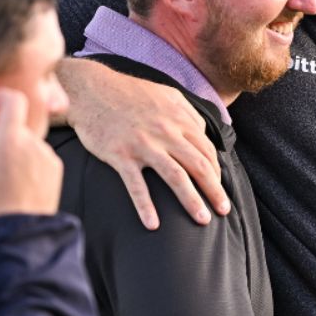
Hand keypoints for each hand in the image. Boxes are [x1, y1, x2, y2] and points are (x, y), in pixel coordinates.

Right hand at [0, 88, 62, 220]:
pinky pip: (37, 156)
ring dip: (14, 150)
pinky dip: (27, 162)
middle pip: (16, 124)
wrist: (18, 229)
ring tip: (2, 176)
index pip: (13, 99)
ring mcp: (47, 155)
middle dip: (1, 132)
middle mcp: (34, 141)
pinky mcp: (55, 168)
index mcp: (12, 136)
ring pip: (26, 142)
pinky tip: (17, 182)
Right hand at [58, 58, 225, 229]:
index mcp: (178, 119)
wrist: (91, 90)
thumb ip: (187, 112)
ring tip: (203, 220)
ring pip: (176, 177)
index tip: (219, 188)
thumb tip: (203, 132)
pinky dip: (145, 206)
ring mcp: (143, 145)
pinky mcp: (120, 155)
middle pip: (198, 166)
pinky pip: (136, 185)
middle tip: (224, 210)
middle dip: (215, 190)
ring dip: (192, 201)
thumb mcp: (166, 94)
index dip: (216, 172)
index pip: (206, 150)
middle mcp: (165, 133)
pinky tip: (153, 225)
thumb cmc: (130, 93)